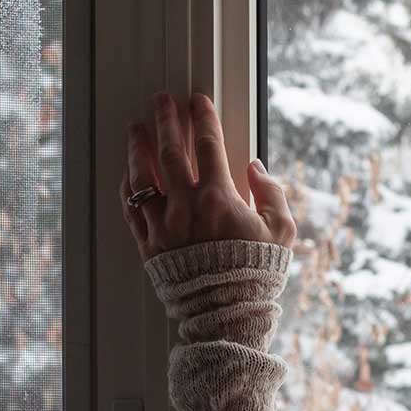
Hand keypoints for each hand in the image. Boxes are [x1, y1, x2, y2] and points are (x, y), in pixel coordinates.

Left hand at [119, 92, 295, 260]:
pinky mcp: (148, 243)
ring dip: (139, 148)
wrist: (228, 311)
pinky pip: (131, 207)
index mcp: (220, 198)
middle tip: (160, 100)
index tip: (197, 100)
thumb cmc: (258, 271)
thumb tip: (256, 167)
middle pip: (170, 152)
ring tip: (137, 130)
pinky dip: (129, 186)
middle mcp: (186, 206)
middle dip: (165, 121)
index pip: (208, 145)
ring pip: (143, 176)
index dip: (203, 118)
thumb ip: (271, 194)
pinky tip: (130, 172)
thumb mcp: (282, 231)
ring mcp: (162, 224)